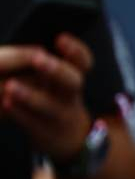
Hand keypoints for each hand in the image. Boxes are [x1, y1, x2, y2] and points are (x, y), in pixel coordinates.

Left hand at [0, 34, 93, 161]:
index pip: (83, 62)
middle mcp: (71, 96)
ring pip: (50, 105)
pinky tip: (7, 103)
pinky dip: (19, 113)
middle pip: (73, 81)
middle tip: (38, 58)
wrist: (69, 139)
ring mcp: (60, 115)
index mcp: (73, 78)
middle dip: (56, 69)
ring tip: (11, 86)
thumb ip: (52, 65)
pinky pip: (32, 123)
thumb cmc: (58, 100)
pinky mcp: (45, 133)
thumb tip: (35, 50)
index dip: (76, 51)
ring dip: (30, 95)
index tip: (60, 39)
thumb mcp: (62, 82)